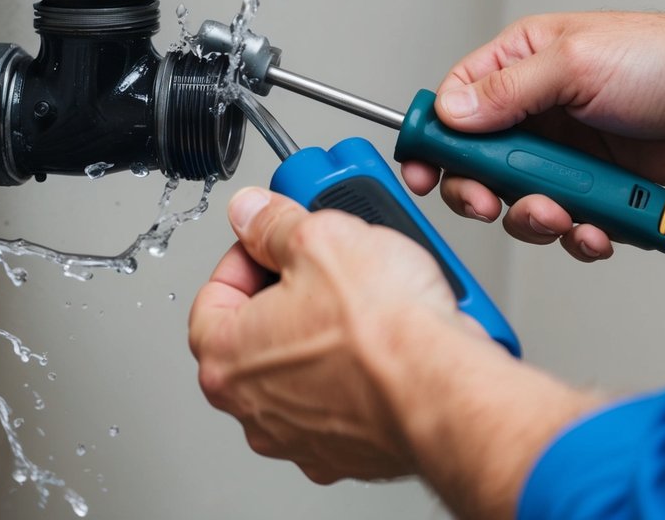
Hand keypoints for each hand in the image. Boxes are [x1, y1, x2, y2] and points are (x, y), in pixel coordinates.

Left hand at [189, 187, 602, 516]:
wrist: (450, 394)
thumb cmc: (384, 332)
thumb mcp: (318, 239)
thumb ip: (271, 223)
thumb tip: (251, 213)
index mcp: (224, 360)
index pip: (214, 294)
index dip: (246, 254)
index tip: (276, 239)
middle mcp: (255, 410)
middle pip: (258, 331)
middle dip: (292, 290)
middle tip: (324, 262)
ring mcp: (303, 437)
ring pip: (304, 365)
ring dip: (329, 328)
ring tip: (366, 295)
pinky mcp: (352, 450)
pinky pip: (347, 395)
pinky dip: (362, 368)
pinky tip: (388, 338)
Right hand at [401, 10, 664, 260]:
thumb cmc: (662, 57)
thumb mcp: (574, 62)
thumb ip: (507, 89)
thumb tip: (451, 111)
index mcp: (519, 66)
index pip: (455, 103)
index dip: (432, 138)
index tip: (420, 169)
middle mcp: (535, 111)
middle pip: (476, 164)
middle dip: (479, 191)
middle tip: (489, 203)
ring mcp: (563, 153)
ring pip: (518, 201)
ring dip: (534, 217)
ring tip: (559, 213)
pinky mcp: (594, 187)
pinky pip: (566, 223)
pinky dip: (577, 234)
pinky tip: (594, 227)